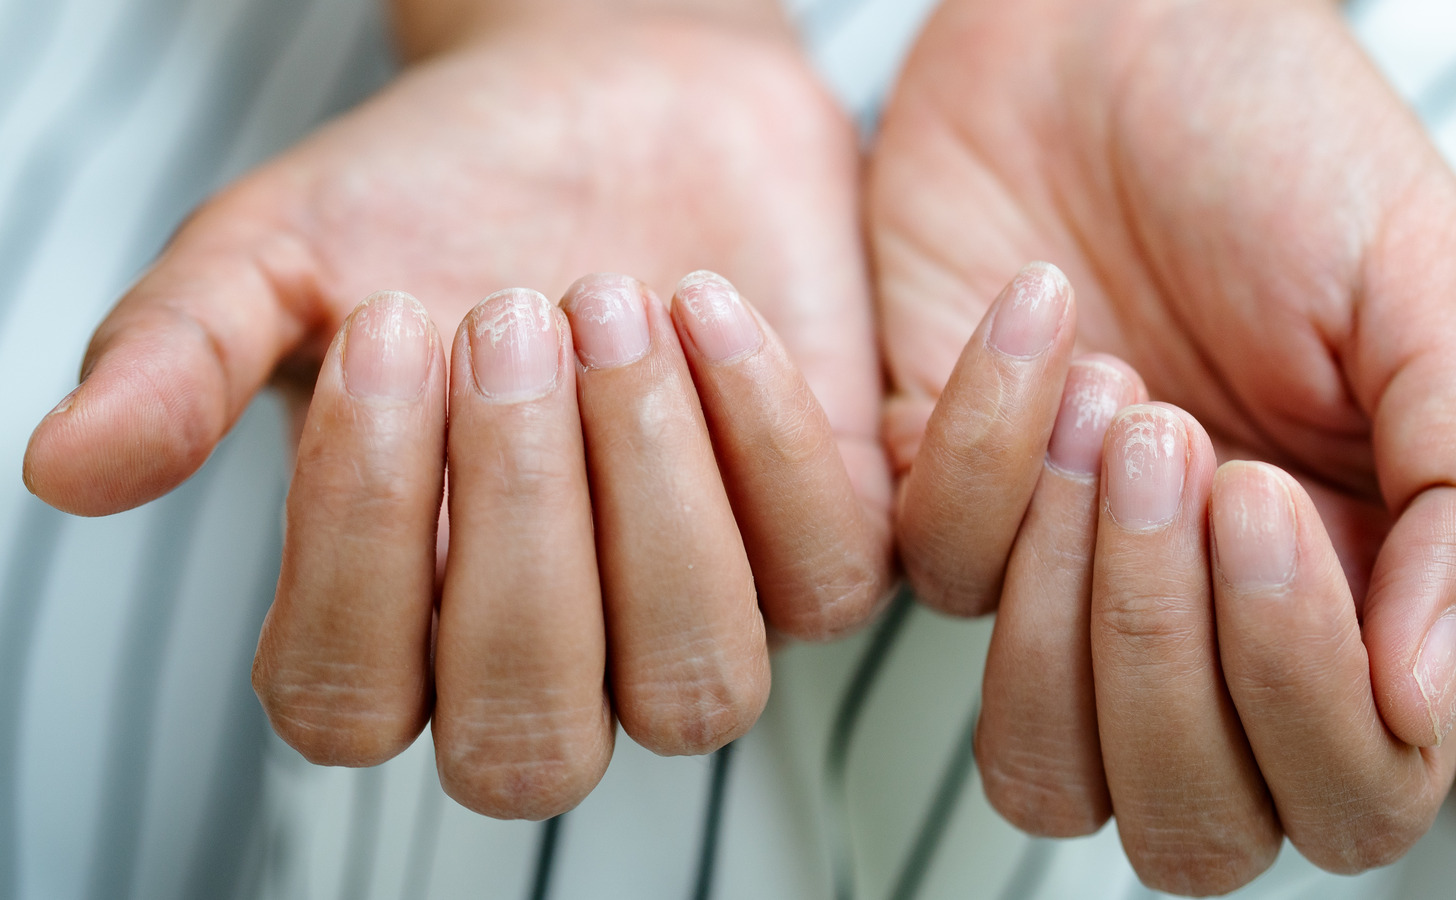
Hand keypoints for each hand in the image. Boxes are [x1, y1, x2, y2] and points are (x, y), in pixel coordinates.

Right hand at [24, 7, 890, 818]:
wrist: (613, 101)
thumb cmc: (444, 194)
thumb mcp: (285, 252)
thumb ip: (182, 359)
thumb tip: (64, 468)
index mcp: (400, 619)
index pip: (351, 706)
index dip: (359, 543)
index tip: (387, 333)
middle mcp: (554, 651)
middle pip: (530, 742)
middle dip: (519, 528)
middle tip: (505, 315)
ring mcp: (697, 611)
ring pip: (698, 692)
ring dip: (650, 498)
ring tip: (607, 302)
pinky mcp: (820, 543)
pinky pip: (825, 579)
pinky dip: (764, 435)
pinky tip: (702, 301)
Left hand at [872, 0, 1455, 891]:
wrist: (1107, 37)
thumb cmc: (1285, 154)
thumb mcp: (1430, 297)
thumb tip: (1425, 701)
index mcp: (1350, 600)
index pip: (1346, 793)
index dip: (1302, 697)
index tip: (1265, 496)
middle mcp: (1202, 628)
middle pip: (1185, 824)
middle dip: (1171, 657)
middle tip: (1183, 449)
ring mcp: (1059, 587)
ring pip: (1041, 769)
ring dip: (1071, 607)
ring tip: (1115, 400)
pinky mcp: (936, 513)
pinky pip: (935, 579)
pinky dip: (982, 446)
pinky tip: (1038, 312)